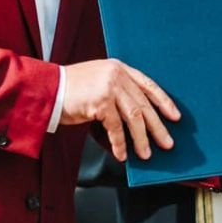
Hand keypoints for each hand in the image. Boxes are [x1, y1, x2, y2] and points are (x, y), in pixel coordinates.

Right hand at [59, 59, 179, 160]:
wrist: (45, 88)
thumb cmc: (69, 89)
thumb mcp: (97, 81)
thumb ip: (117, 91)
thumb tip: (138, 117)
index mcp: (119, 68)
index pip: (149, 85)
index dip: (164, 102)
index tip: (175, 116)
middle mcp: (117, 74)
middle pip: (144, 104)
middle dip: (158, 127)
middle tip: (167, 142)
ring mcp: (109, 87)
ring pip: (134, 117)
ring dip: (142, 139)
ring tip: (146, 154)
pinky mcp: (100, 101)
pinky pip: (116, 128)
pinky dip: (120, 144)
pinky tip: (122, 154)